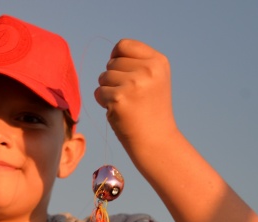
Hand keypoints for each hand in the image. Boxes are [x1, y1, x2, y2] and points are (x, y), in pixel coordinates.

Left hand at [94, 39, 177, 153]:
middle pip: (112, 62)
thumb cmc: (150, 110)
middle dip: (113, 78)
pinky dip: (103, 102)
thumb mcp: (153, 79)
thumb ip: (137, 63)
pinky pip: (99, 92)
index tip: (121, 72)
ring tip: (124, 103)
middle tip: (127, 96)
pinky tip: (118, 111)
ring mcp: (134, 83)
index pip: (124, 45)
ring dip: (107, 90)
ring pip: (103, 77)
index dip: (116, 57)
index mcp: (158, 61)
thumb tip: (113, 54)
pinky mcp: (119, 98)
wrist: (155, 140)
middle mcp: (148, 69)